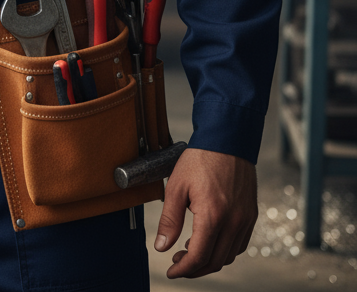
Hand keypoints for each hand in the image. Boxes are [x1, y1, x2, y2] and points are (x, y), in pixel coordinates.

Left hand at [153, 147, 257, 278]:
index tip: (172, 272)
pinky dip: (224, 250)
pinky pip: (239, 244)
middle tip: (177, 263)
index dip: (183, 269)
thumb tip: (162, 246)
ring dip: (209, 260)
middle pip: (215, 261)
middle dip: (194, 268)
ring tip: (189, 251)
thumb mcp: (176, 187)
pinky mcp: (250, 215)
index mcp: (213, 216)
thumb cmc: (201, 159)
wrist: (227, 140)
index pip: (199, 257)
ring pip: (228, 256)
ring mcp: (245, 220)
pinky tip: (209, 241)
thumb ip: (169, 220)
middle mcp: (234, 222)